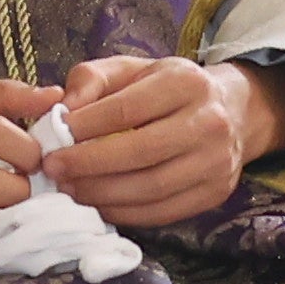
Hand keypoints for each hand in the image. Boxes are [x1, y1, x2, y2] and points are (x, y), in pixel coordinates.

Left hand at [52, 54, 284, 230]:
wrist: (231, 112)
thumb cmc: (166, 89)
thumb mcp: (131, 69)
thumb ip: (91, 80)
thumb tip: (62, 111)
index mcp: (186, 83)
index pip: (128, 109)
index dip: (86, 126)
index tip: (53, 136)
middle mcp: (209, 122)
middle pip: (140, 151)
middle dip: (89, 164)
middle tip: (54, 169)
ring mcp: (216, 163)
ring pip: (151, 188)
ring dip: (102, 194)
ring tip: (70, 189)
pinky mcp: (215, 194)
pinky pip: (162, 212)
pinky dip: (124, 213)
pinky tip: (98, 205)